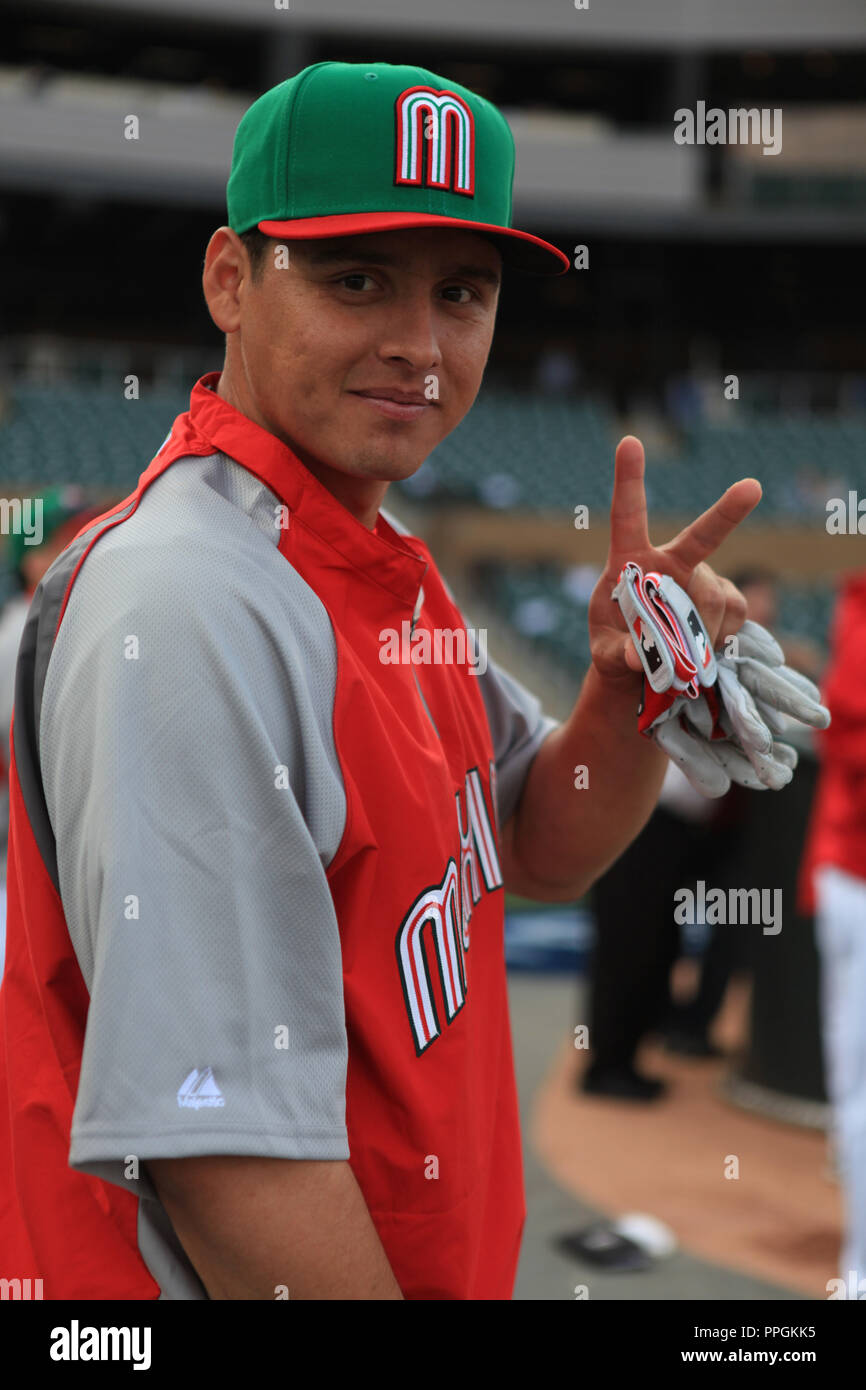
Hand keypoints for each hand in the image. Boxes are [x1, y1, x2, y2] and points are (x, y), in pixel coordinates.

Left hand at [588, 436, 761, 692]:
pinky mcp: (728, 599)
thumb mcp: (607, 655)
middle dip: (728, 511)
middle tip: (752, 487)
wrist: (645, 666)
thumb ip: (620, 654)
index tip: (629, 442)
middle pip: (703, 536)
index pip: (628, 515)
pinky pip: (734, 615)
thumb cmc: (617, 648)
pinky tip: (703, 646)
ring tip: (681, 657)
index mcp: (630, 561)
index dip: (629, 480)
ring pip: (714, 598)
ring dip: (701, 632)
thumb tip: (643, 654)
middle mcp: (670, 561)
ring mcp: (702, 578)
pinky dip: (719, 638)